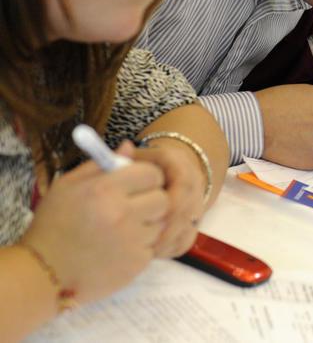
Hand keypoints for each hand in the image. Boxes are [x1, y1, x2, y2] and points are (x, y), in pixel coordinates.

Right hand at [21, 142, 167, 303]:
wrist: (42, 274)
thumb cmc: (53, 225)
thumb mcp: (67, 187)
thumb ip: (101, 164)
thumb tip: (129, 146)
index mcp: (104, 189)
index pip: (151, 173)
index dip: (146, 178)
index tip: (136, 185)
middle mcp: (121, 213)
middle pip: (162, 198)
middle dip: (151, 201)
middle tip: (132, 208)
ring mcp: (131, 240)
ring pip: (160, 224)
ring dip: (146, 225)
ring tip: (119, 231)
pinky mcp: (136, 263)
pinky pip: (151, 247)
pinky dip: (139, 248)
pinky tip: (116, 250)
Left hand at [133, 141, 207, 257]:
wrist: (172, 171)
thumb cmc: (147, 165)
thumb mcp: (138, 158)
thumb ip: (128, 158)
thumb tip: (124, 149)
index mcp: (181, 165)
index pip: (182, 185)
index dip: (167, 202)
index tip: (145, 215)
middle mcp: (194, 184)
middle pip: (187, 210)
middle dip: (167, 228)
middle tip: (145, 241)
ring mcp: (196, 204)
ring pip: (188, 227)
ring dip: (168, 241)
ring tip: (146, 250)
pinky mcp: (194, 222)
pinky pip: (187, 239)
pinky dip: (171, 248)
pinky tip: (154, 251)